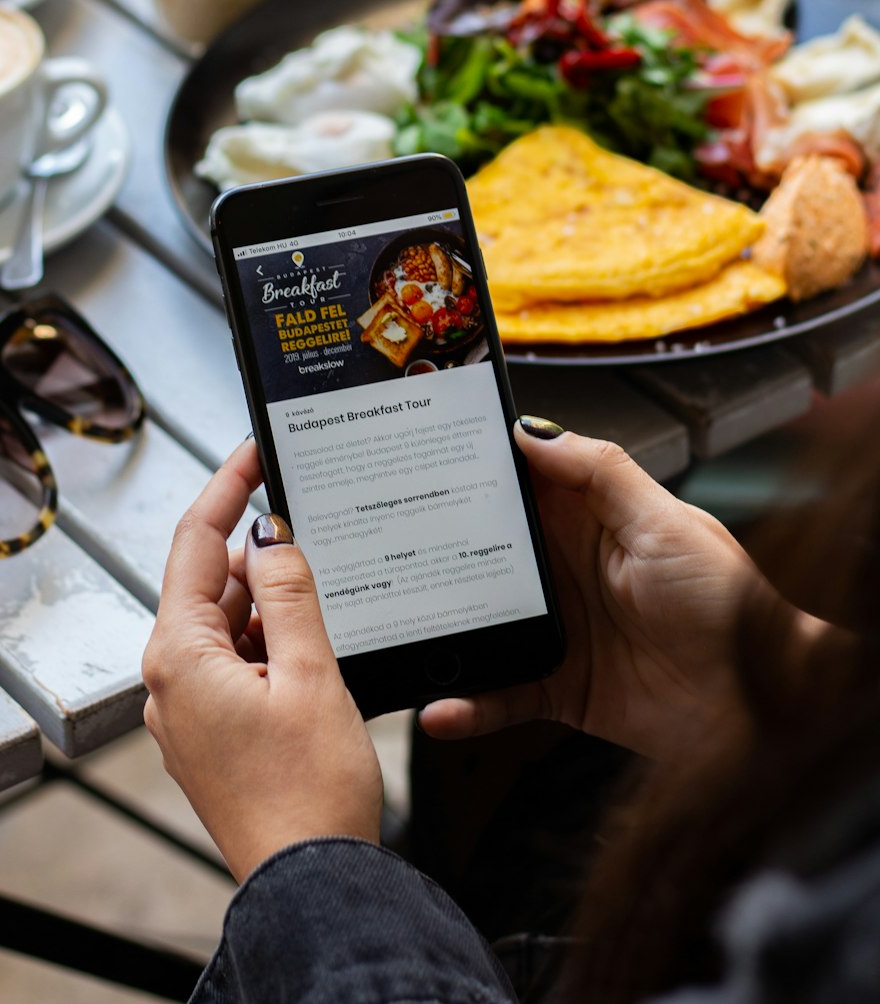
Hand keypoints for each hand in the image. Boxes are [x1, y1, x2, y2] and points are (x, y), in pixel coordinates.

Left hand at [142, 441, 382, 881]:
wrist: (311, 882)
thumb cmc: (307, 794)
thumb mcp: (309, 672)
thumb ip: (289, 591)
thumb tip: (271, 534)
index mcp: (179, 656)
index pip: (195, 543)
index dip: (227, 488)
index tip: (253, 450)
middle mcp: (170, 680)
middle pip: (211, 582)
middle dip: (259, 551)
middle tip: (311, 520)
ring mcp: (189, 708)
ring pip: (228, 621)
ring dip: (270, 600)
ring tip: (323, 595)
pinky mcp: (213, 729)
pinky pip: (237, 659)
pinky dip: (271, 639)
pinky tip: (312, 641)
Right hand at [420, 424, 812, 761]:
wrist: (762, 707)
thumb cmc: (729, 607)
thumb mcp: (667, 524)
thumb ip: (601, 474)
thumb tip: (532, 432)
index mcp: (592, 518)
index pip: (522, 479)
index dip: (475, 464)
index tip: (421, 450)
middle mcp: (566, 569)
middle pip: (484, 546)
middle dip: (434, 540)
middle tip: (378, 533)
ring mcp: (557, 628)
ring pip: (479, 618)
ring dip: (439, 621)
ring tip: (391, 620)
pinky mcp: (558, 687)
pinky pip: (498, 692)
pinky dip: (466, 702)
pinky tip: (438, 706)